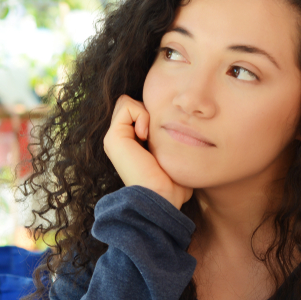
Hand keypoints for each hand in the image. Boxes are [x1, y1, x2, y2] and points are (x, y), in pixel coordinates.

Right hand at [103, 95, 191, 209]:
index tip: (162, 137)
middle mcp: (120, 140)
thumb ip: (173, 141)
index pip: (138, 112)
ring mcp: (114, 138)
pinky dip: (140, 114)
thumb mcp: (175, 157)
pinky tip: (145, 135)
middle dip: (147, 112)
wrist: (161, 197)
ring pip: (126, 102)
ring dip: (144, 113)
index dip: (153, 116)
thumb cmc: (173, 185)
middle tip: (155, 134)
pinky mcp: (113, 137)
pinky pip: (126, 106)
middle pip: (131, 105)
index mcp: (131, 145)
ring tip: (149, 135)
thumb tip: (186, 129)